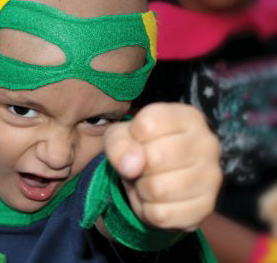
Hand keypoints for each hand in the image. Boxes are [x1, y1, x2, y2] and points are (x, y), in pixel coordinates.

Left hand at [103, 103, 221, 230]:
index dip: (132, 137)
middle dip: (136, 166)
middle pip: (155, 158)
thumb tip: (132, 165)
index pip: (148, 125)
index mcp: (188, 117)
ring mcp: (212, 177)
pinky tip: (157, 199)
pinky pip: (161, 214)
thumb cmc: (138, 147)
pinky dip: (148, 210)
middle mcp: (207, 143)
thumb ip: (119, 143)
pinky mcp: (206, 207)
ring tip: (148, 181)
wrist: (153, 178)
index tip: (138, 140)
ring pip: (157, 189)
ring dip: (141, 189)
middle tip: (141, 166)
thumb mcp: (120, 136)